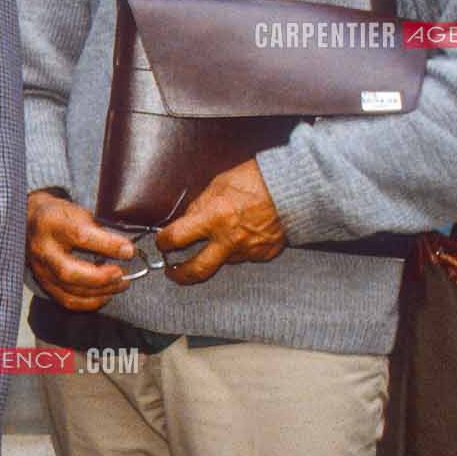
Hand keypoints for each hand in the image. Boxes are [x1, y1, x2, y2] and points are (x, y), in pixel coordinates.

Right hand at [25, 189, 135, 311]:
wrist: (30, 221)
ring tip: (120, 283)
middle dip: (101, 277)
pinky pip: (68, 300)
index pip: (81, 236)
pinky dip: (90, 302)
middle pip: (69, 272)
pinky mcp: (44, 282)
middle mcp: (43, 248)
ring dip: (101, 291)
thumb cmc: (58, 215)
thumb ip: (99, 228)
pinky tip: (105, 294)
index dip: (108, 245)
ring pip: (70, 290)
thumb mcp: (78, 211)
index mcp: (52, 223)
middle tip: (121, 273)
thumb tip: (125, 249)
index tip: (129, 250)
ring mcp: (41, 268)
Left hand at [156, 158, 285, 284]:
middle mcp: (230, 239)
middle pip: (197, 269)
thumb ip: (199, 206)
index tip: (162, 242)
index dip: (164, 242)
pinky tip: (243, 234)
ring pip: (222, 261)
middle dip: (181, 275)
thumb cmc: (255, 180)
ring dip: (215, 254)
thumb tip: (186, 221)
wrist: (294, 188)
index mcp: (214, 218)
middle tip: (173, 273)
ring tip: (219, 237)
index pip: (176, 238)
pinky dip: (238, 248)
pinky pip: (244, 256)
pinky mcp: (264, 254)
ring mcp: (248, 250)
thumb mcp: (218, 185)